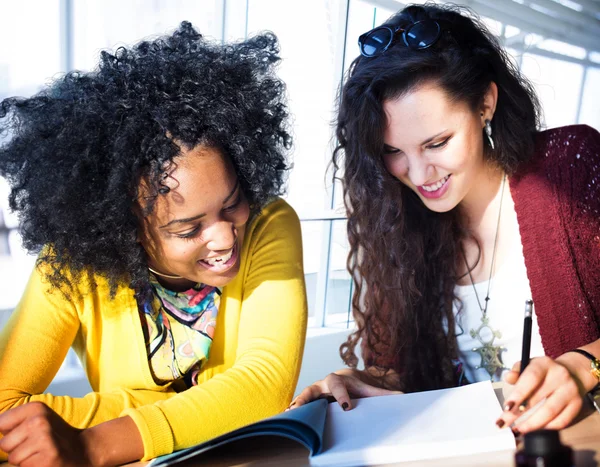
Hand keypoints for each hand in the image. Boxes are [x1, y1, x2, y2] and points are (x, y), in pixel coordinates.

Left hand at [0, 402, 89, 466]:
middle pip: (4, 444)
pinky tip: (45, 460)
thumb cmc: (55, 437)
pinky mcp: (47, 458)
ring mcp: (44, 439)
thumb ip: (12, 424)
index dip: (8, 434)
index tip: (22, 436)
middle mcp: (39, 420)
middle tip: (35, 446)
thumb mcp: (37, 420)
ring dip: (24, 460)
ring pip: (13, 458)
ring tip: (40, 453)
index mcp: (36, 407)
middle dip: (16, 449)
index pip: (0, 423)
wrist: (84, 450)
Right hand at [288, 369, 402, 410]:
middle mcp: (323, 385)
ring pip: (302, 398)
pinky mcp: (309, 402)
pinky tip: (285, 419)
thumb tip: (403, 396)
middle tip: (300, 407)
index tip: (347, 407)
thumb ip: (383, 394)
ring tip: (287, 415)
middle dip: (306, 398)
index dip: (342, 395)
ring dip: (295, 406)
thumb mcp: (369, 389)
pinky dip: (293, 411)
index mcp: (338, 380)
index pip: (339, 387)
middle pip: (312, 389)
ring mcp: (314, 393)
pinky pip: (299, 406)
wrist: (346, 379)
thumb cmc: (357, 386)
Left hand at [496, 356, 583, 433]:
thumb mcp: (528, 365)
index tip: (506, 408)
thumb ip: (516, 372)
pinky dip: (547, 427)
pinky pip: (562, 421)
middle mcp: (560, 376)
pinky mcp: (577, 404)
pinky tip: (535, 429)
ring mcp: (570, 391)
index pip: (531, 378)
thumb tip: (508, 378)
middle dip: (518, 414)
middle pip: (538, 399)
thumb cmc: (542, 372)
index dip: (518, 394)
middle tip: (505, 423)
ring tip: (518, 430)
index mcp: (544, 364)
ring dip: (532, 425)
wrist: (570, 372)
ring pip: (550, 412)